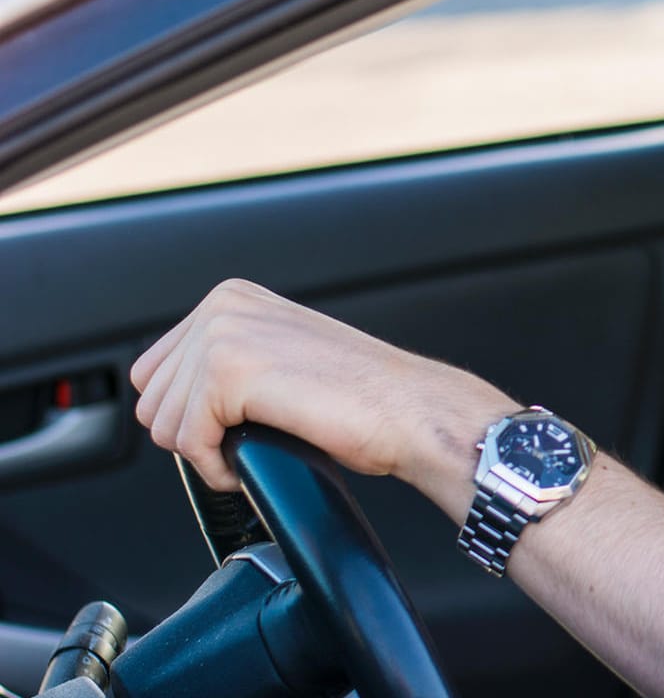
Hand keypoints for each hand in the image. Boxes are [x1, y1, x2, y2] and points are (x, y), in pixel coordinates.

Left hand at [131, 279, 515, 500]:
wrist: (408, 410)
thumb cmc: (362, 396)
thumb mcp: (280, 357)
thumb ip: (228, 361)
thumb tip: (174, 403)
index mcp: (232, 297)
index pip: (153, 371)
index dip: (186, 415)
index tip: (231, 427)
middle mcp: (223, 307)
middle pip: (152, 399)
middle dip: (192, 436)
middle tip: (244, 443)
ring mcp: (225, 334)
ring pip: (163, 423)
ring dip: (205, 453)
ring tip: (252, 450)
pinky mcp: (231, 372)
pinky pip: (188, 442)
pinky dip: (214, 469)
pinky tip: (248, 464)